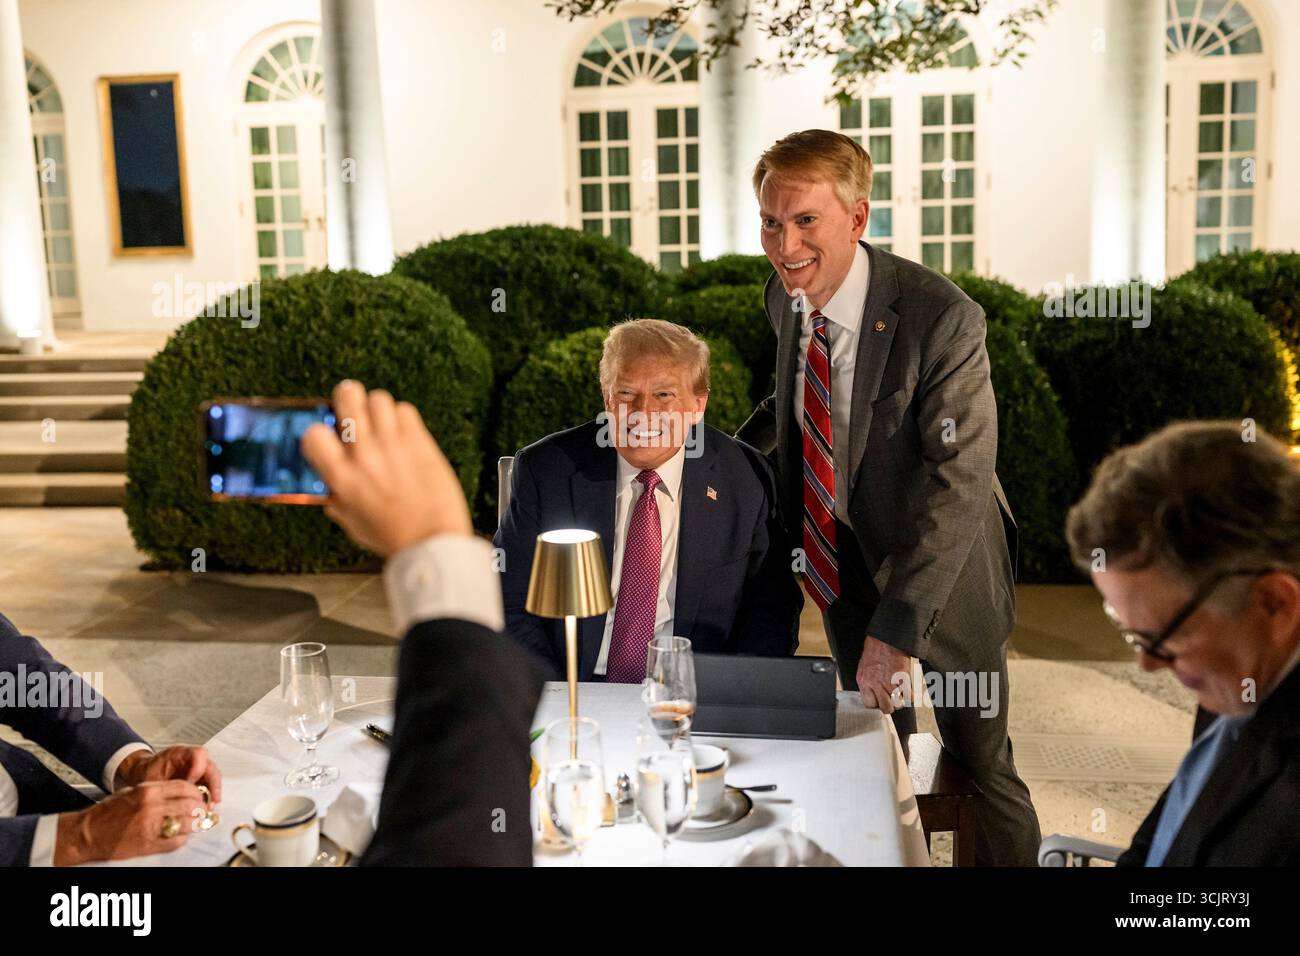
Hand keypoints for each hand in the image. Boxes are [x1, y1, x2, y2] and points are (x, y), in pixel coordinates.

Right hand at [53, 780, 208, 865]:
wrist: (87, 833)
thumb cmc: (107, 813)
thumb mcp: (133, 792)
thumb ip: (158, 791)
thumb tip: (182, 792)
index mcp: (148, 791)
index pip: (184, 787)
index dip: (196, 792)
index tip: (199, 796)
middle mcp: (151, 807)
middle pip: (190, 805)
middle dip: (200, 808)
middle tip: (201, 811)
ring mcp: (151, 827)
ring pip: (187, 823)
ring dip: (194, 824)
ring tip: (194, 823)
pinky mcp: (149, 844)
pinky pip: (176, 841)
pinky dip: (183, 838)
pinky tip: (181, 835)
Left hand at [116, 745, 221, 803]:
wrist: (142, 775)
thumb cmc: (146, 774)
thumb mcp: (152, 776)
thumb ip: (165, 784)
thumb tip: (180, 793)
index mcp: (180, 753)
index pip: (199, 754)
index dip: (198, 769)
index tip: (190, 783)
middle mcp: (192, 759)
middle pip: (210, 767)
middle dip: (213, 784)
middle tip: (211, 800)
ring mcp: (197, 769)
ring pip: (213, 777)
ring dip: (213, 792)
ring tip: (209, 807)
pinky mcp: (199, 779)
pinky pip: (209, 786)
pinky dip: (209, 797)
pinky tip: (206, 807)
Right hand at [301, 380, 471, 555]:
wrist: (433, 539)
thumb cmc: (392, 536)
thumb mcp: (352, 522)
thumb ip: (336, 500)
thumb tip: (328, 489)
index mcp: (341, 477)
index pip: (313, 433)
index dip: (318, 431)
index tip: (327, 436)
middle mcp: (364, 455)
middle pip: (348, 397)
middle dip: (346, 398)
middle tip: (351, 408)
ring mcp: (393, 445)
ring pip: (378, 399)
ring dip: (376, 409)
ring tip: (381, 424)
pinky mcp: (419, 442)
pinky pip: (405, 410)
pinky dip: (401, 417)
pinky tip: (402, 433)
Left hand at [855, 635, 912, 714]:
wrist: (886, 637)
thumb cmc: (876, 648)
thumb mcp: (865, 667)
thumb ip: (868, 682)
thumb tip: (874, 693)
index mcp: (864, 682)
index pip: (869, 704)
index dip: (877, 704)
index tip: (881, 701)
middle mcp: (875, 685)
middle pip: (885, 708)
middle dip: (891, 705)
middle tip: (893, 698)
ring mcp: (889, 683)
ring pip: (898, 704)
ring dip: (901, 700)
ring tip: (901, 694)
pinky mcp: (902, 680)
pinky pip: (909, 697)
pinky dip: (911, 696)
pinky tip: (910, 691)